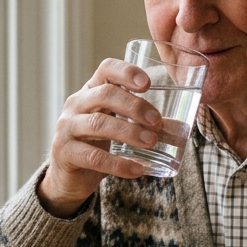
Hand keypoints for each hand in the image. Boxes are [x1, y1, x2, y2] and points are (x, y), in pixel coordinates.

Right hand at [38, 59, 162, 216]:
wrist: (68, 176)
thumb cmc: (96, 144)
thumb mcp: (116, 126)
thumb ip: (143, 124)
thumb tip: (181, 129)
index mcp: (90, 91)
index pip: (106, 69)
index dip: (126, 72)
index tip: (148, 83)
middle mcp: (75, 104)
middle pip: (105, 95)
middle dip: (134, 106)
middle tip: (157, 122)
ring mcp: (67, 128)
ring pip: (99, 124)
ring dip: (129, 132)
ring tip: (151, 142)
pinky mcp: (65, 152)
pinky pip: (93, 157)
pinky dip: (118, 164)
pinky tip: (136, 170)